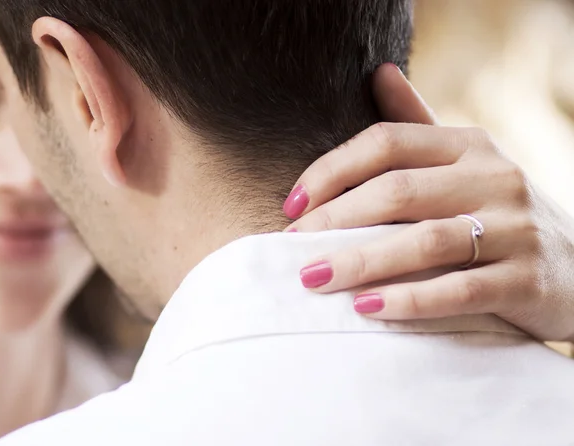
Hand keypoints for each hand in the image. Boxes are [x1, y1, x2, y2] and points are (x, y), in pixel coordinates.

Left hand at [286, 64, 573, 341]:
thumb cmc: (499, 214)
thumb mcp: (466, 162)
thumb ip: (420, 124)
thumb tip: (379, 72)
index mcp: (469, 145)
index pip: (386, 142)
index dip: (330, 171)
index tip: (291, 204)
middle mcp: (495, 177)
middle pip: (398, 191)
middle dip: (335, 220)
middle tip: (291, 246)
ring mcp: (515, 228)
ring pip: (425, 241)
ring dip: (361, 260)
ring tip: (314, 279)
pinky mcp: (527, 279)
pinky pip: (459, 289)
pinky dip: (410, 300)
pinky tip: (366, 308)